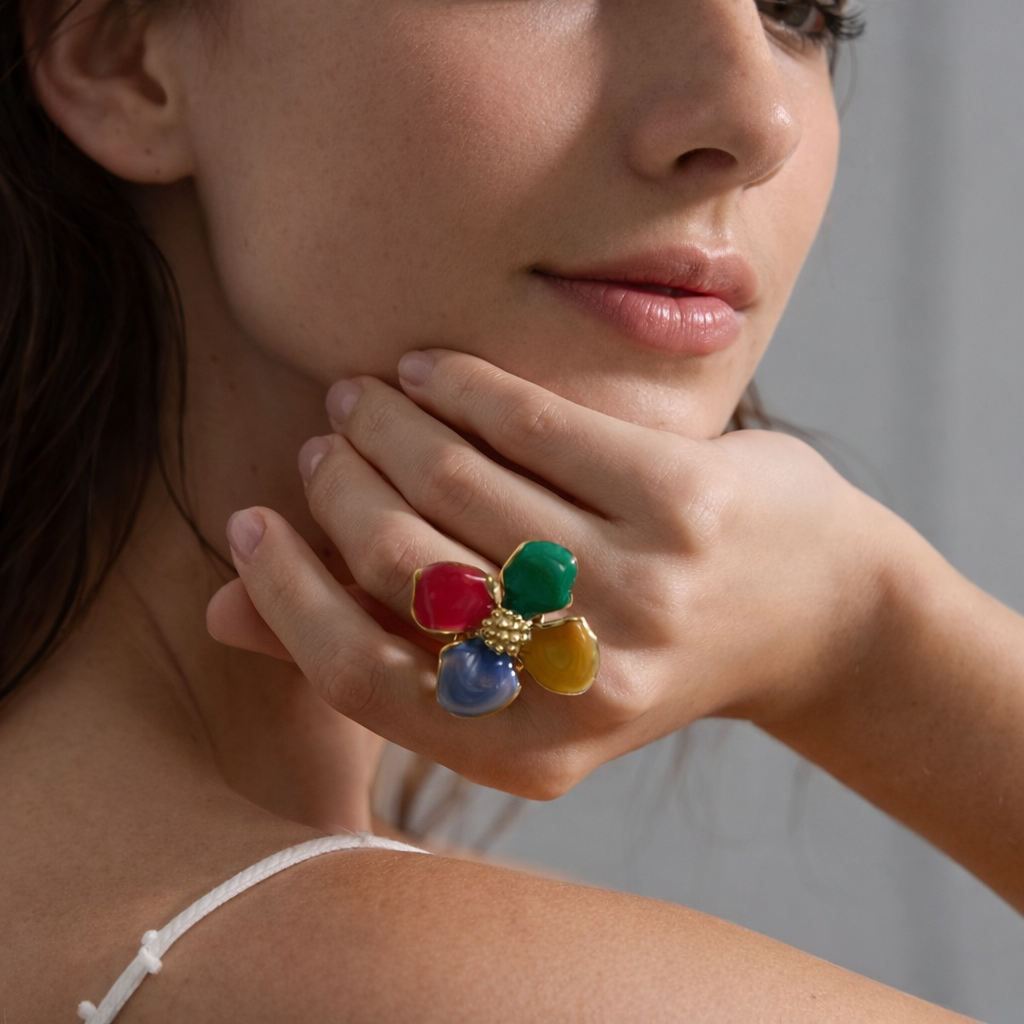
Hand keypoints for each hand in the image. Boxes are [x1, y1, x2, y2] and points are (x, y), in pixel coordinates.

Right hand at [209, 350, 902, 798]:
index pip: (360, 674)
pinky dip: (462, 385)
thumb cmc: (635, 642)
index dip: (287, 592)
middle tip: (323, 440)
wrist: (804, 610)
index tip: (254, 518)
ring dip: (388, 423)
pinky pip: (534, 424)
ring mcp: (640, 589)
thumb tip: (227, 611)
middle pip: (403, 563)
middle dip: (340, 485)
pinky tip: (432, 370)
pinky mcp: (681, 501)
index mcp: (529, 752)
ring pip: (459, 480)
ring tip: (365, 397)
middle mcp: (582, 682)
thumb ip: (384, 647)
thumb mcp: (519, 678)